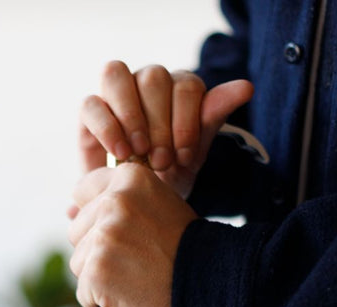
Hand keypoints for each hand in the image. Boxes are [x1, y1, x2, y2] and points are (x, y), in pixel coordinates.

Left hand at [68, 162, 197, 306]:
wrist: (210, 285)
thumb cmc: (185, 249)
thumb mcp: (158, 206)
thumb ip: (118, 202)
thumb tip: (68, 209)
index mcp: (129, 178)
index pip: (83, 192)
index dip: (99, 217)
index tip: (124, 232)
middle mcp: (113, 201)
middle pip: (77, 230)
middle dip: (99, 250)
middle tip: (138, 259)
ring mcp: (103, 236)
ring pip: (78, 262)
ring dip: (100, 277)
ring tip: (136, 277)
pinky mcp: (97, 270)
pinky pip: (84, 292)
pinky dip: (102, 302)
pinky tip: (130, 296)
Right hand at [77, 61, 253, 197]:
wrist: (135, 201)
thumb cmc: (167, 174)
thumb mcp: (193, 153)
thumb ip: (213, 118)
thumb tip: (247, 87)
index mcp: (177, 88)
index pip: (186, 84)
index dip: (186, 120)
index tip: (184, 157)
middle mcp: (146, 82)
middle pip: (153, 77)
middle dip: (159, 123)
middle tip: (161, 161)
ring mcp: (115, 92)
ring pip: (116, 75)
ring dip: (130, 114)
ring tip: (137, 152)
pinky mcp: (89, 111)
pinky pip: (91, 103)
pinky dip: (106, 125)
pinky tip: (119, 152)